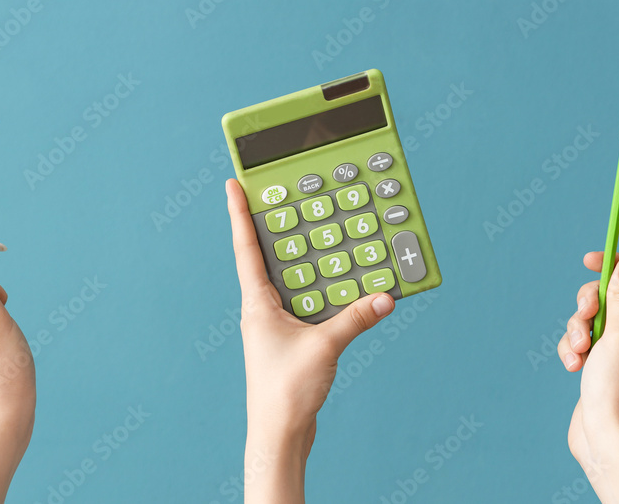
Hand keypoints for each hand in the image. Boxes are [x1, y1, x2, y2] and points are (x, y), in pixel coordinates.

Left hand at [226, 179, 394, 503]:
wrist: (279, 433)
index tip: (233, 186)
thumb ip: (355, 318)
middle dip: (279, 229)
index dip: (240, 215)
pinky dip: (322, 290)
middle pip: (270, 258)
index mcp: (257, 303)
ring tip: (319, 232)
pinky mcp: (291, 340)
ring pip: (291, 280)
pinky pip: (307, 303)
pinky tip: (342, 284)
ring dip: (305, 259)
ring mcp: (275, 325)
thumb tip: (385, 295)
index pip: (247, 249)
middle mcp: (262, 309)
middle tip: (286, 197)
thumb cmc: (286, 392)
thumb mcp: (325, 347)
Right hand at [558, 253, 618, 503]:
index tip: (591, 260)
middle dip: (589, 303)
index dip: (618, 264)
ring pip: (591, 316)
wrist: (606, 434)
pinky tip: (573, 366)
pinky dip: (573, 348)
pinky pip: (581, 338)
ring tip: (579, 352)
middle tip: (586, 315)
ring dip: (577, 329)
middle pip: (610, 294)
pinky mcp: (600, 361)